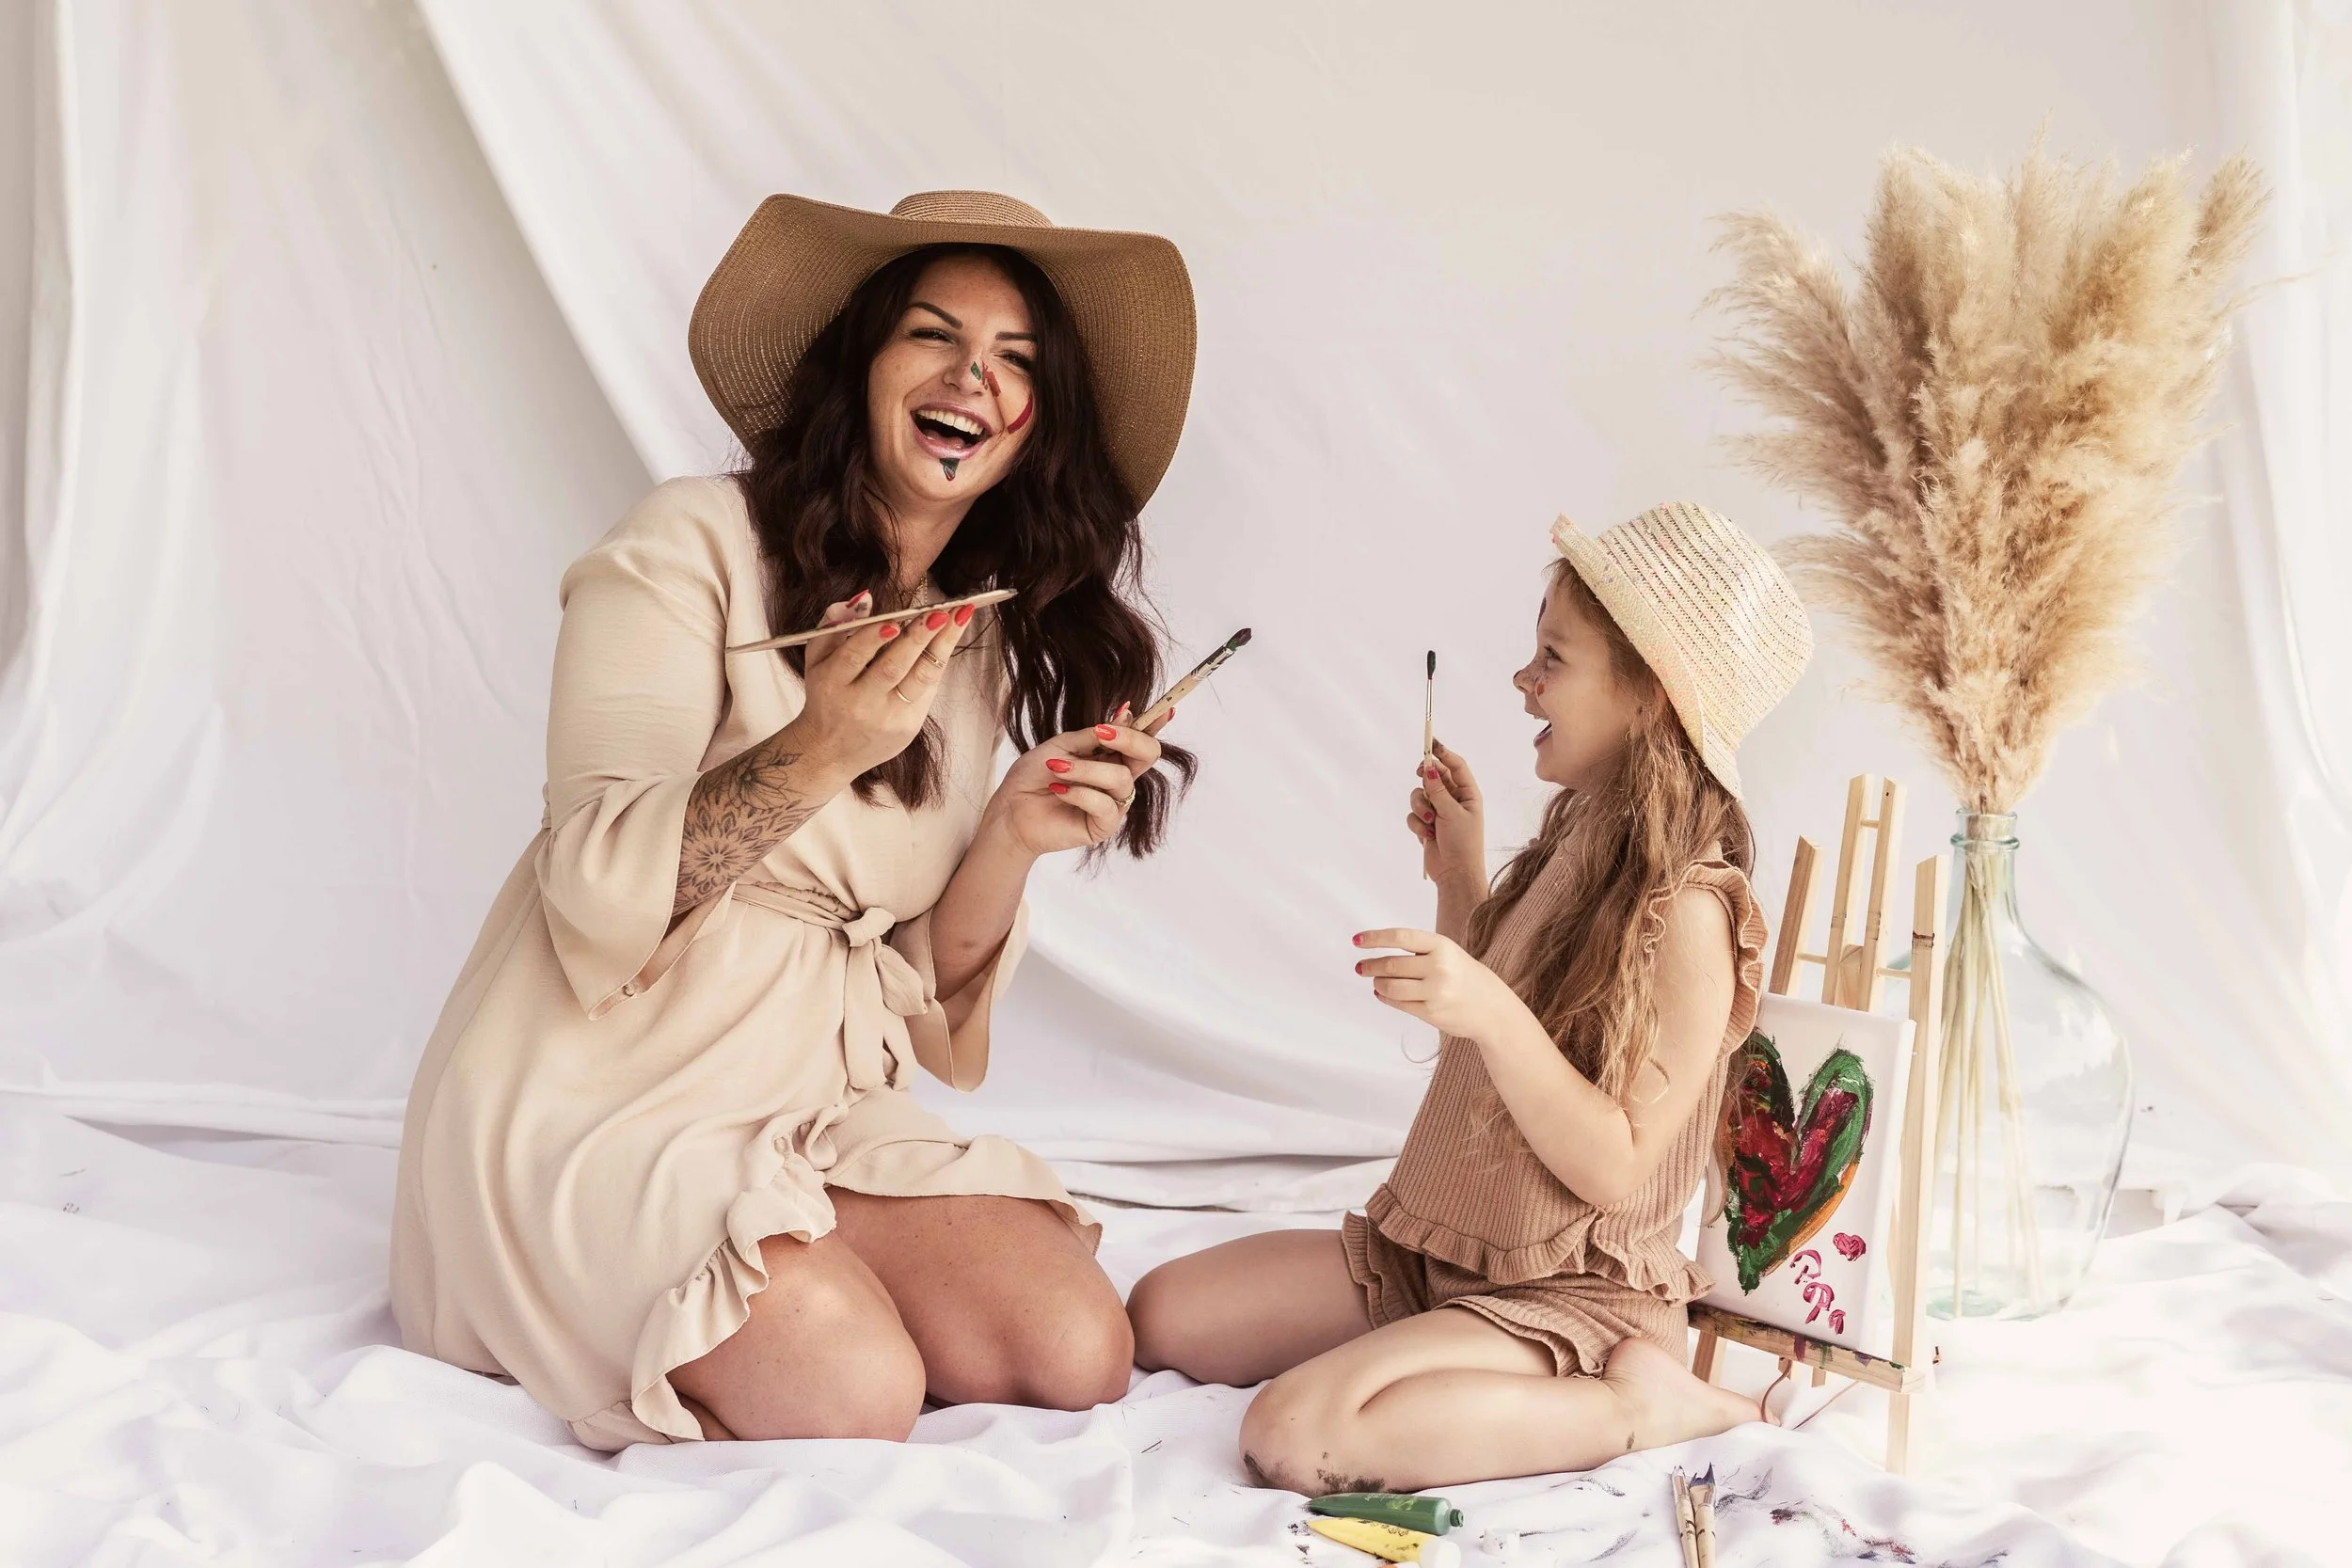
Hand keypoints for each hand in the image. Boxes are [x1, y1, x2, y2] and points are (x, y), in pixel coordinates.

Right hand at [792, 593, 971, 778]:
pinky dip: (940, 662)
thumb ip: (834, 626)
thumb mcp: (817, 660)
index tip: (894, 620)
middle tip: (940, 611)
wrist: (829, 752)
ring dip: (943, 645)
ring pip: (920, 679)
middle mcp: (860, 703)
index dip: (873, 637)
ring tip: (960, 616)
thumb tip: (864, 599)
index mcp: (832, 682)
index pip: (853, 656)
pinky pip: (928, 690)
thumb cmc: (826, 695)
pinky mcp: (907, 728)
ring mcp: (887, 718)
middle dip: (918, 637)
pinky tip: (950, 638)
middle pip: (893, 667)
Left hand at [981, 704, 1163, 857]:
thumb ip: (1094, 735)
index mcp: (1110, 756)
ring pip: (1121, 778)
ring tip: (1055, 767)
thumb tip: (1126, 713)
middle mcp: (1117, 778)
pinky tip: (1058, 790)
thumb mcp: (1062, 745)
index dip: (1154, 725)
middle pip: (1148, 755)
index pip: (1141, 739)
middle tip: (1102, 732)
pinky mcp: (1103, 826)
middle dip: (1129, 739)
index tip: (1164, 710)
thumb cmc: (1034, 775)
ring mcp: (1113, 803)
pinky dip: (1078, 793)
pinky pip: (1104, 805)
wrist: (1010, 810)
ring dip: (1085, 769)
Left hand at [1352, 927, 1531, 1043]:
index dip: (1375, 938)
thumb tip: (1378, 955)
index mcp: (1443, 946)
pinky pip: (1399, 1004)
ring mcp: (1435, 992)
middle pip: (1391, 965)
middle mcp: (1439, 967)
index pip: (1400, 937)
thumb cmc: (1466, 977)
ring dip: (1378, 984)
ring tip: (1375, 981)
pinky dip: (1385, 998)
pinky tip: (1382, 993)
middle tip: (1360, 967)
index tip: (1357, 940)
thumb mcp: (1449, 954)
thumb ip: (1420, 952)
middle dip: (1370, 966)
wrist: (1493, 1009)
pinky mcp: (1431, 1013)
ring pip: (1391, 986)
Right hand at [1407, 740, 1484, 889]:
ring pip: (1420, 795)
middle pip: (1435, 776)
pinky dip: (1417, 823)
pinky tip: (1426, 836)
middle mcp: (1453, 800)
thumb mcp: (1452, 813)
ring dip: (1420, 807)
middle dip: (1426, 778)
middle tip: (1418, 772)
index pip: (1456, 766)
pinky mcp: (1426, 824)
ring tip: (1429, 822)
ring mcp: (1439, 811)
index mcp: (1468, 794)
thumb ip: (1438, 791)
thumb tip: (1429, 769)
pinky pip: (1413, 813)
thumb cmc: (1463, 843)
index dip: (1444, 754)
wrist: (1455, 874)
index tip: (1430, 744)